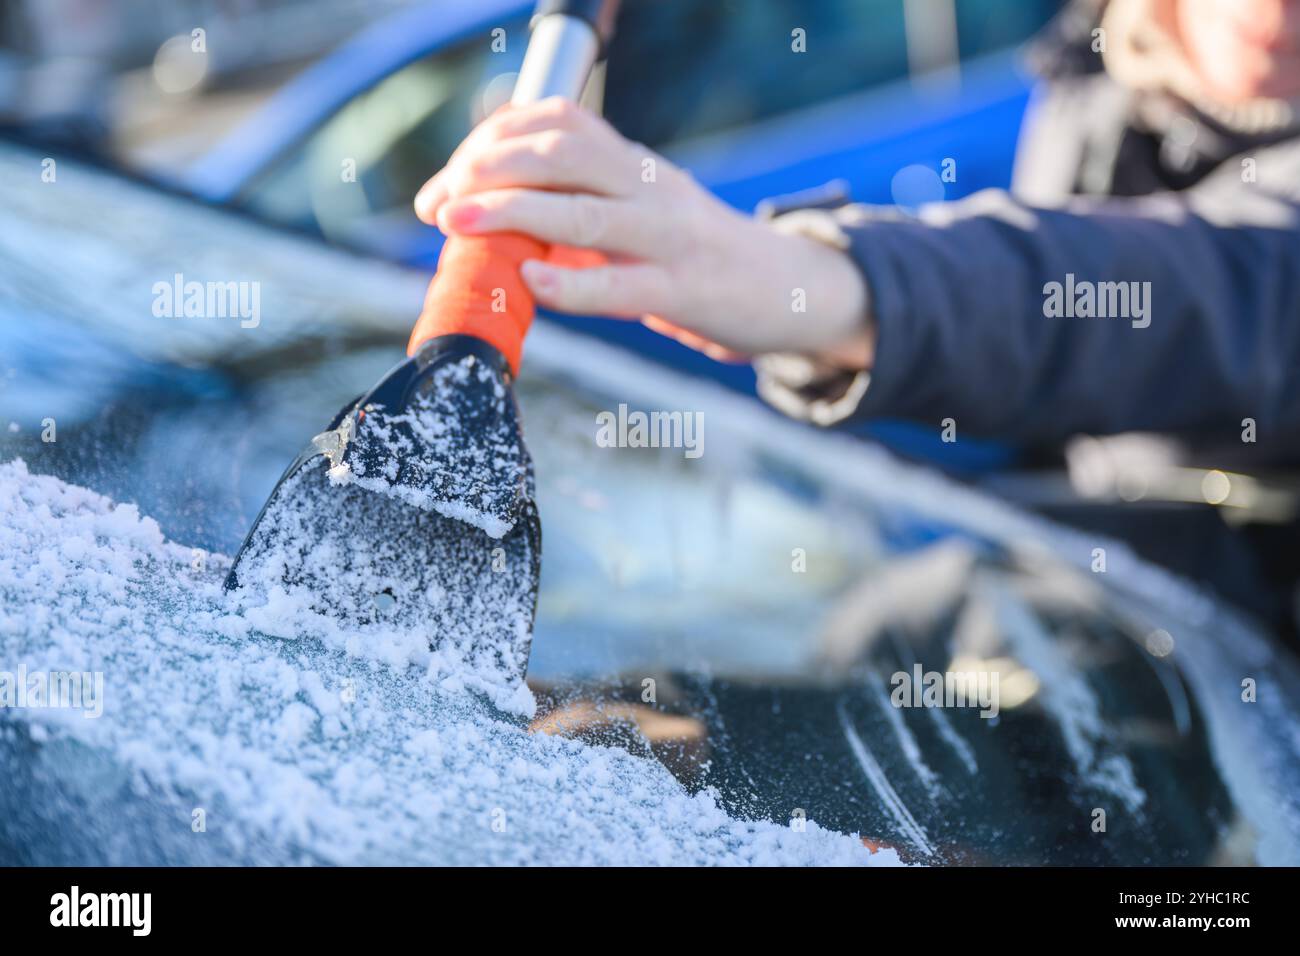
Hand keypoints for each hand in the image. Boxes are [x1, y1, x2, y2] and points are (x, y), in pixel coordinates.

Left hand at [414, 97, 872, 366]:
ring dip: (508, 214)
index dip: (490, 142)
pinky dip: (567, 283)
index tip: (448, 181)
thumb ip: (582, 200)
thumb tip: (495, 213)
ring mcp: (668, 238)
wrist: (789, 286)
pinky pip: (619, 284)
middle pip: (559, 154)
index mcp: (634, 163)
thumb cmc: (697, 253)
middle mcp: (649, 187)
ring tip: (456, 226)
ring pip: (582, 213)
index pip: (555, 123)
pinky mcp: (683, 291)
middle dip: (485, 170)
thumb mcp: (642, 206)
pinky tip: (529, 280)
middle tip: (439, 205)